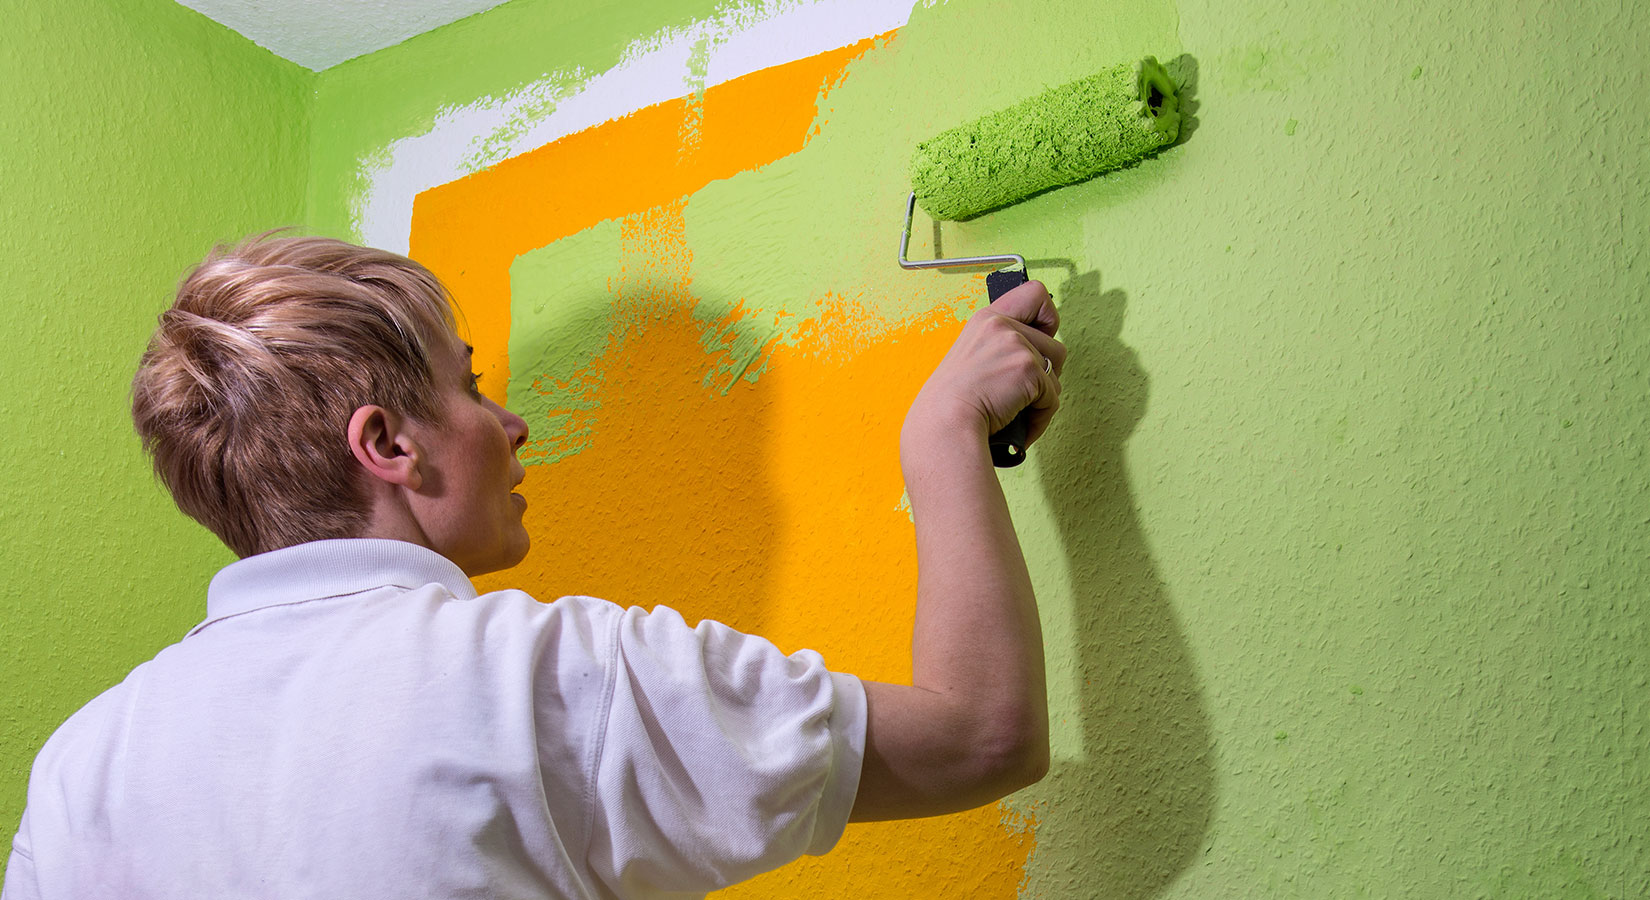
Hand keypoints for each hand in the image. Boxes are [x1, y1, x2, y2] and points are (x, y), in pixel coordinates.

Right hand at [905, 280, 1064, 449]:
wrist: (945, 423)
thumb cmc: (952, 404)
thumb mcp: (972, 358)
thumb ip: (1001, 348)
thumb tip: (1039, 360)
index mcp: (986, 319)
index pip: (1035, 294)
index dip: (1047, 318)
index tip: (1040, 338)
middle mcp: (1001, 325)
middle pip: (1054, 345)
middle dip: (1045, 372)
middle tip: (1021, 390)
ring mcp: (1015, 344)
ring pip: (1057, 370)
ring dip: (1044, 394)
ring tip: (1018, 409)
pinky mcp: (1027, 368)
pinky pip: (1053, 397)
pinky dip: (1040, 416)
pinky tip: (1019, 422)